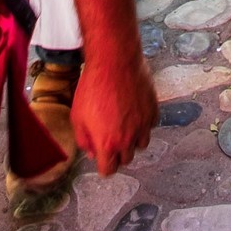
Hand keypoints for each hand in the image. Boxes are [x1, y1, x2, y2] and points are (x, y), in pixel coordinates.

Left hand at [70, 48, 156, 175]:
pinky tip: (134, 110)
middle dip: (118, 152)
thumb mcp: (77, 116)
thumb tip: (91, 152)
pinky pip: (151, 124)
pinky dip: (144, 122)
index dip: (104, 165)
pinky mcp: (153, 109)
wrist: (114, 60)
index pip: (109, 170)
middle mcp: (128, 138)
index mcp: (107, 144)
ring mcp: (143, 124)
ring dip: (133, 139)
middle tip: (111, 136)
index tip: (102, 157)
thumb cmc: (93, 86)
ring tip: (124, 124)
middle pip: (126, 159)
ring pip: (141, 144)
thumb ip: (84, 140)